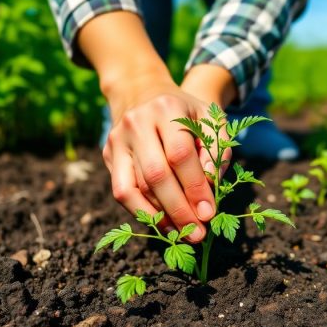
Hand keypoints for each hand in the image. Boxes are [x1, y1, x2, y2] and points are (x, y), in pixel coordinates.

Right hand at [77, 12, 235, 240]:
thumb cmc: (185, 112)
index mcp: (166, 109)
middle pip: (155, 175)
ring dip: (160, 216)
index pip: (180, 155)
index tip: (209, 213)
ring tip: (181, 234)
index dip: (195, 188)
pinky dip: (141, 212)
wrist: (144, 92)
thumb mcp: (209, 118)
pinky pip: (122, 190)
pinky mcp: (108, 155)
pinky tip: (161, 224)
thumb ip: (217, 148)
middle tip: (197, 234)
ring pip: (134, 187)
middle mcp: (137, 123)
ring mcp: (117, 140)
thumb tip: (212, 185)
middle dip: (178, 209)